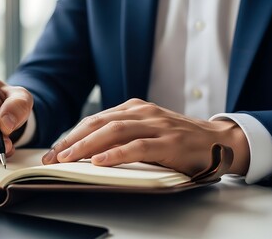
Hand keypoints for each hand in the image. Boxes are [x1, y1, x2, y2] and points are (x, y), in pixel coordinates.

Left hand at [42, 98, 248, 175]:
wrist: (218, 141)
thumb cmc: (176, 139)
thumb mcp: (146, 130)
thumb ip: (121, 134)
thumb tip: (88, 150)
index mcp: (133, 109)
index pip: (95, 120)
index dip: (71, 135)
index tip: (53, 151)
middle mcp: (142, 112)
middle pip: (99, 123)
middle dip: (72, 140)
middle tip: (52, 156)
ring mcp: (157, 125)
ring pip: (114, 131)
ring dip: (87, 145)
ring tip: (67, 158)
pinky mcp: (170, 142)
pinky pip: (139, 146)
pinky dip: (117, 154)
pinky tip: (100, 162)